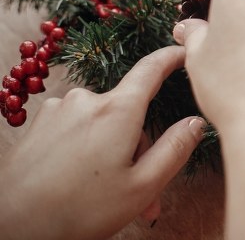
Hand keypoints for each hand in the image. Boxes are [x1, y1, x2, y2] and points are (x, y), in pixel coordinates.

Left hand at [0, 46, 203, 239]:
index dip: (172, 57)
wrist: (9, 227)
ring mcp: (59, 109)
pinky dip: (86, 151)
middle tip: (144, 192)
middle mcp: (87, 100)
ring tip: (110, 194)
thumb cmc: (79, 211)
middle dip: (139, 147)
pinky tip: (81, 183)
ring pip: (101, 124)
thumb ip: (175, 149)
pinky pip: (76, 129)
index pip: (151, 69)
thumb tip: (196, 122)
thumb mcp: (142, 186)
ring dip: (112, 152)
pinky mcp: (38, 124)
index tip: (186, 51)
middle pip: (128, 111)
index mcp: (117, 110)